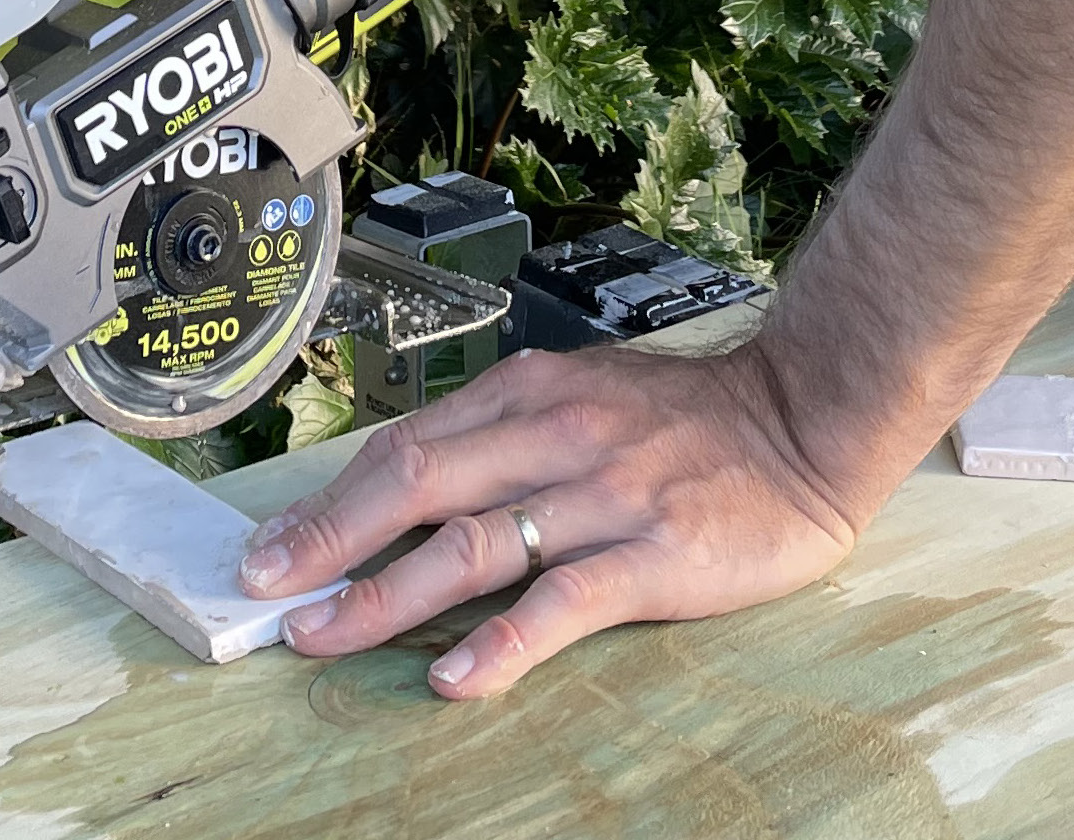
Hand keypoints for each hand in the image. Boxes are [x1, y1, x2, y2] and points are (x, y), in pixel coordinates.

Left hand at [238, 342, 863, 698]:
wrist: (808, 421)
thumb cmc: (690, 422)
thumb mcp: (582, 397)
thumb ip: (502, 436)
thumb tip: (405, 489)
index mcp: (529, 395)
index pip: (405, 448)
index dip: (329, 502)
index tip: (271, 549)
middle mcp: (554, 437)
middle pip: (416, 486)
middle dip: (327, 542)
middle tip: (265, 591)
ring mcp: (603, 496)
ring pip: (471, 545)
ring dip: (383, 596)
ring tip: (322, 637)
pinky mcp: (653, 554)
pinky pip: (563, 601)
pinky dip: (502, 642)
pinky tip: (454, 677)